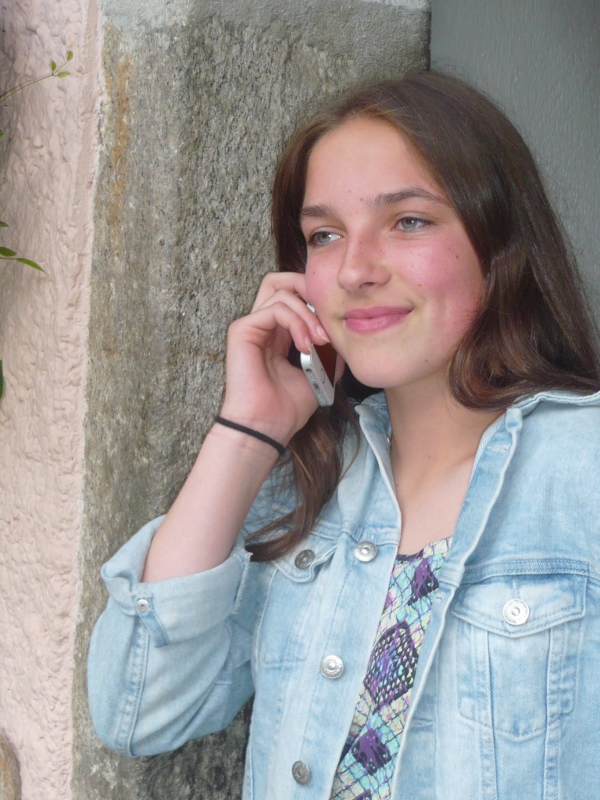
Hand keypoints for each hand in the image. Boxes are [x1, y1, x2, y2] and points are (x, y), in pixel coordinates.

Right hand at [220, 272, 331, 443]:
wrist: (266, 427)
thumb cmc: (287, 408)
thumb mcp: (321, 373)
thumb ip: (331, 350)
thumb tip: (347, 332)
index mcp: (277, 334)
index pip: (294, 296)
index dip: (316, 300)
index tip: (337, 323)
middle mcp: (262, 326)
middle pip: (281, 281)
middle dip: (308, 289)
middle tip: (327, 313)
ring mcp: (250, 326)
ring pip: (281, 292)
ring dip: (308, 313)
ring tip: (320, 340)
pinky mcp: (242, 330)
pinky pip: (274, 308)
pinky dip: (296, 322)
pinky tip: (306, 345)